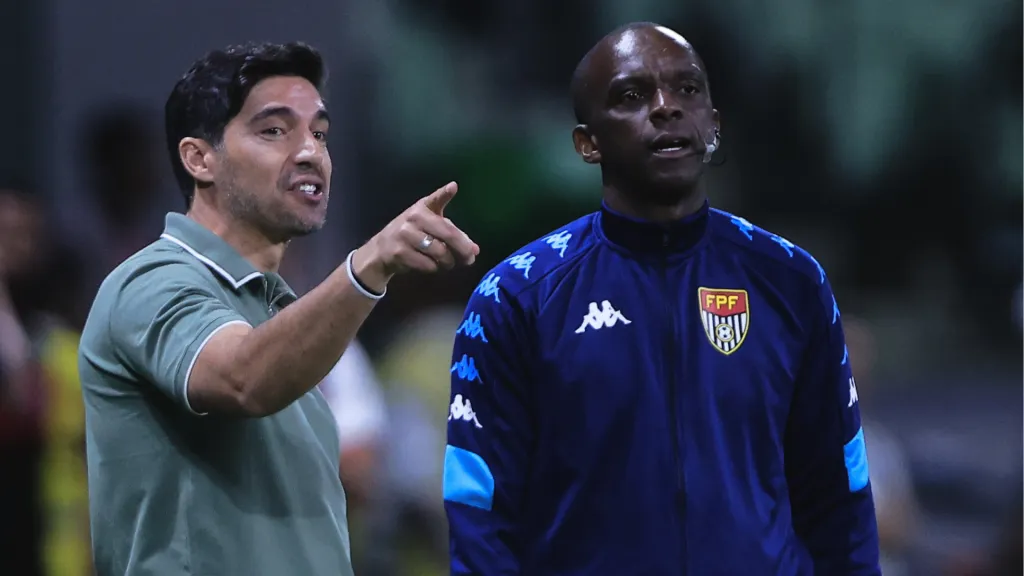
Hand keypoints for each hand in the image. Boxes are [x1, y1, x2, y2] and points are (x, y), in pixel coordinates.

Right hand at [352, 182, 478, 290]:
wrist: (381, 249)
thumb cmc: (412, 235)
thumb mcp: (428, 224)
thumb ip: (453, 233)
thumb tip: (475, 250)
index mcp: (422, 208)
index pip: (435, 199)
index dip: (444, 193)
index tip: (453, 187)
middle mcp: (413, 218)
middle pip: (448, 234)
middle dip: (463, 249)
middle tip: (470, 258)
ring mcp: (405, 235)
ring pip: (440, 253)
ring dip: (448, 262)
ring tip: (446, 262)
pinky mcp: (400, 253)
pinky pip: (428, 265)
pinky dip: (434, 268)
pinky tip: (431, 265)